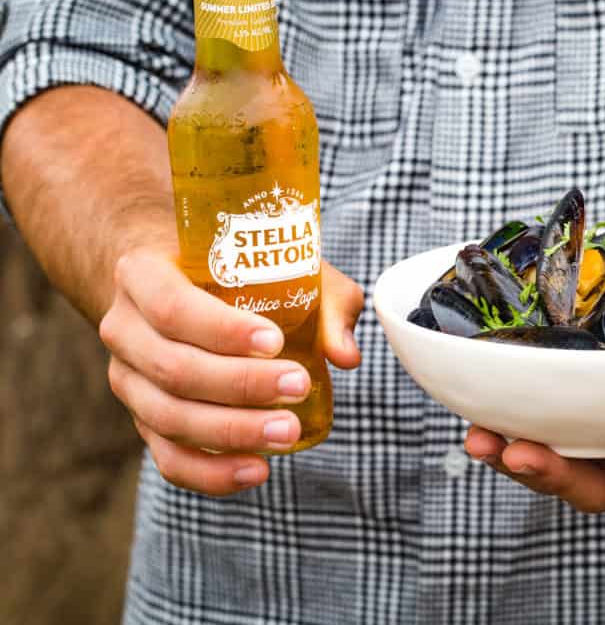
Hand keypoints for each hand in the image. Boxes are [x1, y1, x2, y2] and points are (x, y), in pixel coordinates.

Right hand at [99, 246, 362, 495]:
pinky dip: (212, 472)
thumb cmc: (238, 271)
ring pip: (168, 417)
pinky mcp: (144, 420)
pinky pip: (169, 457)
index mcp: (142, 275)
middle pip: (173, 368)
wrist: (177, 284)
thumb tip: (346, 355)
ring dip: (231, 431)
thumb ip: (324, 301)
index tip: (275, 341)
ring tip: (286, 432)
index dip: (222, 330)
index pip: (172, 307)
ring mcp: (128, 380)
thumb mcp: (281, 265)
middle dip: (240, 385)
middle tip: (298, 386)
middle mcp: (124, 329)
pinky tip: (257, 470)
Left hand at [464, 318, 604, 512]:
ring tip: (476, 439)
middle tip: (517, 453)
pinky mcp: (567, 417)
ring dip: (515, 457)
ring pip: (557, 464)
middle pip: (602, 482)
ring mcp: (599, 437)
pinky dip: (503, 425)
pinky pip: (534, 430)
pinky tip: (470, 412)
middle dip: (559, 475)